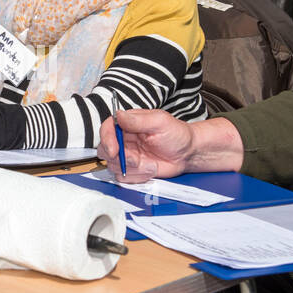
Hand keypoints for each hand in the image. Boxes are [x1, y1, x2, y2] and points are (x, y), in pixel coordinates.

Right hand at [96, 110, 244, 180]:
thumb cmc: (177, 134)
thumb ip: (137, 121)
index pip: (107, 129)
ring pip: (113, 166)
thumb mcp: (159, 123)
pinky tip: (151, 170)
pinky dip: (137, 177)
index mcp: (128, 124)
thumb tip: (118, 115)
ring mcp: (127, 155)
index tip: (114, 150)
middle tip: (135, 160)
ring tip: (150, 165)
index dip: (107, 139)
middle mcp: (124, 139)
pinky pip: (124, 177)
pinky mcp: (132, 169)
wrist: (188, 154)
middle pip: (105, 149)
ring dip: (132, 169)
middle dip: (118, 158)